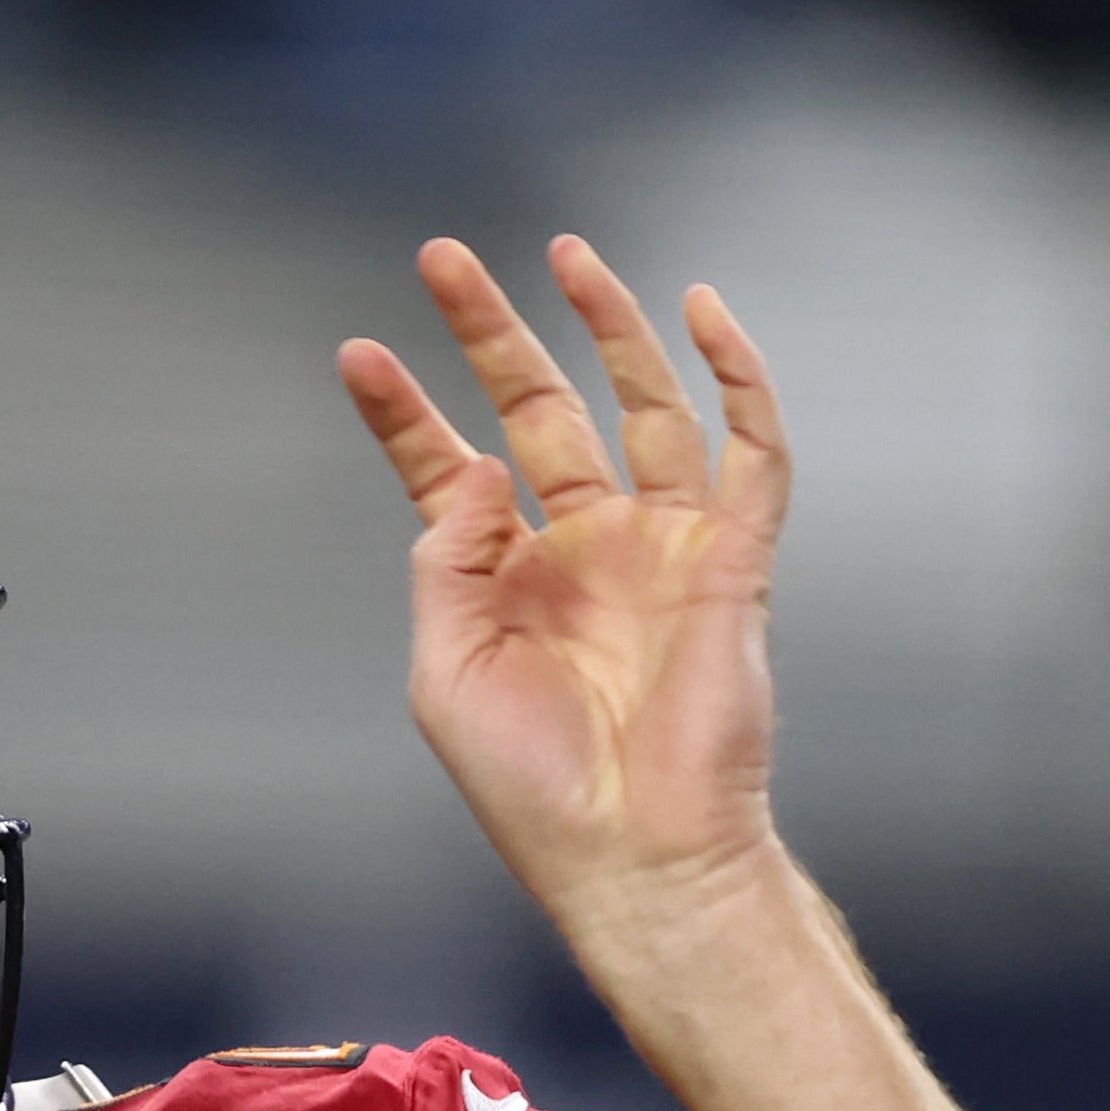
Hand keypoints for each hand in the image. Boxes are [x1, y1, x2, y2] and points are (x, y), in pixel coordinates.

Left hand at [338, 236, 796, 945]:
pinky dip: (736, 379)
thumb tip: (467, 466)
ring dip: (607, 327)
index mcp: (508, 582)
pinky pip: (750, 452)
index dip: (405, 410)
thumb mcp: (446, 670)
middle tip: (442, 256)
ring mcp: (662, 547)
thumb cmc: (534, 786)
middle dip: (494, 333)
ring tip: (565, 254)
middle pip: (539, 410)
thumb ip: (445, 561)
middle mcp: (585, 551)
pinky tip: (701, 313)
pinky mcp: (733, 560)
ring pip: (642, 406)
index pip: (451, 467)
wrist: (635, 856)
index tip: (359, 351)